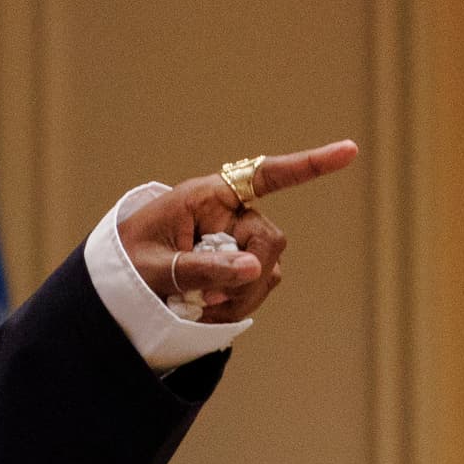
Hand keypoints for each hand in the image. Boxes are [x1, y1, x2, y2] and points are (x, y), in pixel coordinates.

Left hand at [119, 141, 355, 326]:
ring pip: (268, 268)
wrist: (112, 278)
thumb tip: (256, 268)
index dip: (309, 165)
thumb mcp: (154, 268)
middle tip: (208, 303)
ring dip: (242, 297)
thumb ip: (200, 268)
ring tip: (200, 309)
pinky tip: (209, 312)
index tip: (350, 150)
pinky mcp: (238, 262)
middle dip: (247, 277)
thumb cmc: (125, 261)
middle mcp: (229, 213)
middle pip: (270, 241)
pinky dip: (238, 304)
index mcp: (206, 197)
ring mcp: (237, 238)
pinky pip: (258, 284)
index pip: (263, 175)